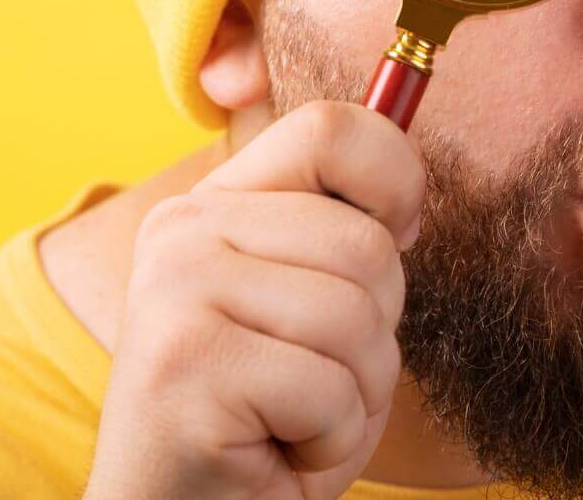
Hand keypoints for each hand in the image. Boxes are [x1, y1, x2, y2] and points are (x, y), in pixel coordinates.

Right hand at [83, 100, 424, 499]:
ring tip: (297, 420)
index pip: (334, 130)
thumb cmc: (266, 423)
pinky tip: (275, 452)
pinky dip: (330, 441)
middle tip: (318, 383)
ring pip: (356, 318)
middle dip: (377, 334)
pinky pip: (329, 390)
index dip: (397, 182)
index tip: (397, 240)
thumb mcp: (311, 310)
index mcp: (215, 204)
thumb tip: (407, 207)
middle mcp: (183, 230)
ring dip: (356, 396)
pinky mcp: (185, 364)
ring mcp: (175, 290)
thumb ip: (344, 241)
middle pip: (366, 245)